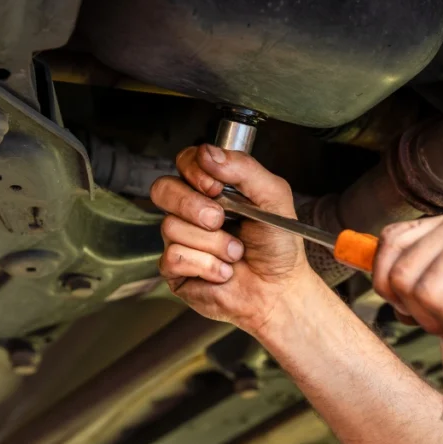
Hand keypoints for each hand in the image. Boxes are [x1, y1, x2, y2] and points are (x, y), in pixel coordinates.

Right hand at [151, 144, 314, 335]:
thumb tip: (208, 153)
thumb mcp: (274, 197)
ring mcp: (181, 238)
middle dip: (193, 205)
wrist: (279, 290)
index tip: (215, 187)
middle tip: (220, 219)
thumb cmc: (278, 246)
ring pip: (172, 226)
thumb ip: (245, 169)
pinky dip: (206, 265)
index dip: (194, 170)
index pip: (185, 162)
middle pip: (163, 189)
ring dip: (213, 243)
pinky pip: (174, 256)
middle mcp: (192, 210)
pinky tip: (223, 271)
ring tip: (235, 253)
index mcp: (213, 187)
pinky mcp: (175, 269)